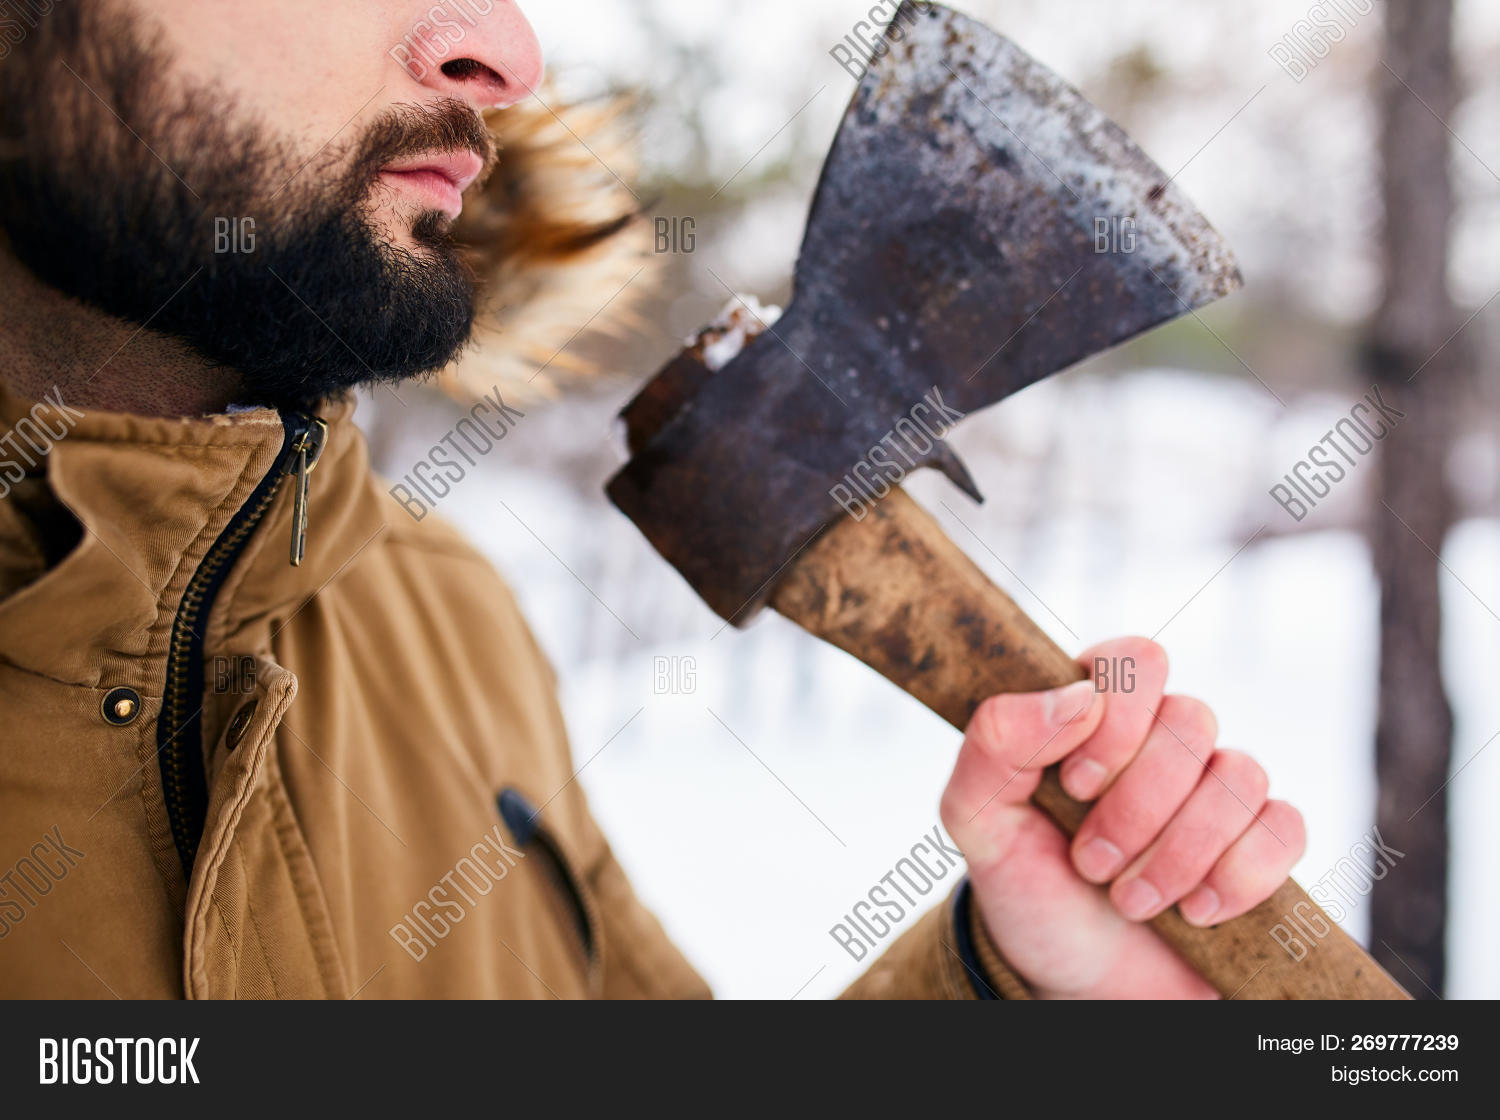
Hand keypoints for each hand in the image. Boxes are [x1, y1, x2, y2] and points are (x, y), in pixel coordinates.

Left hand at [940, 637, 1304, 998]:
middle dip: (1138, 806)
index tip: (1075, 788)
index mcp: (1095, 713)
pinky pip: (1285, 827)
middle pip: (1193, 719)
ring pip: (1241, 774)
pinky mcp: (1261, 844)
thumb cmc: (1028, 889)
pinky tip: (1195, 911)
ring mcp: (1216, 790)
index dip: (1116, 722)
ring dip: (1180, 852)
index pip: (1136, 660)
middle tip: (1092, 863)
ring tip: (1130, 900)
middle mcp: (1162, 740)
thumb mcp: (976, 821)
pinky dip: (1238, 875)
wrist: (1074, 978)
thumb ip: (995, 744)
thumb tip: (1077, 696)